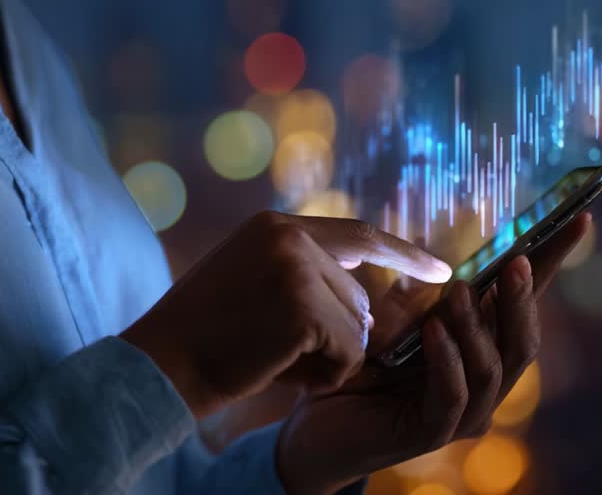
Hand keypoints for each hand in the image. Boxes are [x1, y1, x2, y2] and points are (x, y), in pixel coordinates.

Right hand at [120, 211, 451, 418]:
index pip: (358, 237)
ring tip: (271, 357)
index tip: (442, 269)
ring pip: (356, 327)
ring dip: (326, 357)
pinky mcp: (302, 307)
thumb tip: (368, 300)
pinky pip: (348, 352)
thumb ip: (301, 275)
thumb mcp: (249, 285)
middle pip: (357, 296)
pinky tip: (278, 369)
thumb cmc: (200, 337)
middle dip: (336, 336)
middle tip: (276, 351)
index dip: (402, 256)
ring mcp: (296, 268)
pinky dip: (322, 374)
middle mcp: (289, 236)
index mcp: (275, 226)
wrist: (158, 365)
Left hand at [275, 214, 590, 494]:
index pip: (524, 302)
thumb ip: (417, 296)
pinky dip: (447, 359)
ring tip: (460, 292)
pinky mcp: (432, 432)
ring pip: (494, 367)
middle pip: (523, 340)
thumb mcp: (388, 320)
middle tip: (516, 262)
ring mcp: (463, 411)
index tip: (580, 218)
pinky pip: (454, 394)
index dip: (553, 263)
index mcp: (479, 346)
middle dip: (522, 299)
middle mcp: (482, 381)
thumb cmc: (357, 369)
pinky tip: (432, 330)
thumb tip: (439, 259)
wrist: (315, 426)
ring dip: (479, 325)